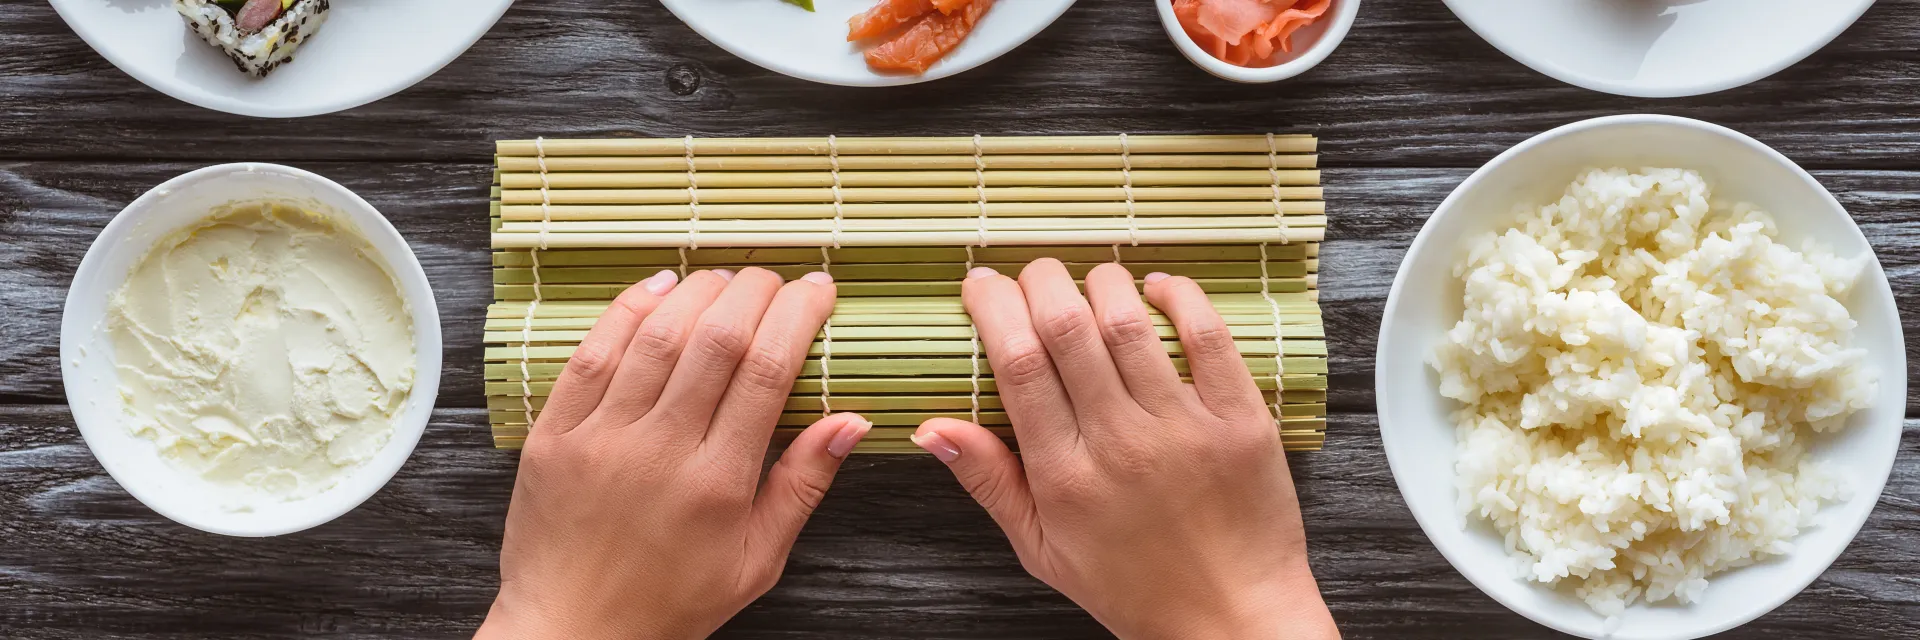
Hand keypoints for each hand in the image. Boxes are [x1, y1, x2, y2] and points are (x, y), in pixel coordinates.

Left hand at [477, 267, 870, 639]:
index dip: (797, 315)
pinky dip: (627, 310)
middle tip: (776, 278)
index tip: (818, 291)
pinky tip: (658, 288)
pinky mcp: (556, 434)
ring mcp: (601, 438)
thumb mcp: (756, 560)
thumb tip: (852, 421)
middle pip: (716, 339)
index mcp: (717, 483)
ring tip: (725, 279)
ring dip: (698, 292)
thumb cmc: (670, 602)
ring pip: (657, 335)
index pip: (767, 369)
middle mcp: (659, 450)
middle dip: (755, 291)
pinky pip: (591, 353)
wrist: (571, 632)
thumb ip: (802, 486)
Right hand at [911, 260, 1337, 639]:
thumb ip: (988, 481)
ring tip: (1090, 281)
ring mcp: (1185, 428)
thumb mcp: (1042, 548)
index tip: (982, 286)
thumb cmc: (1133, 585)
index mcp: (1065, 476)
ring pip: (1130, 321)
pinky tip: (1158, 288)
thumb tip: (929, 427)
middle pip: (1068, 327)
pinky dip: (1179, 297)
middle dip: (1040, 281)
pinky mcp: (1240, 420)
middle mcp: (1121, 444)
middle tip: (1032, 275)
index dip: (993, 308)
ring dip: (1102, 281)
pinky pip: (1208, 336)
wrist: (1232, 618)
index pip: (1018, 364)